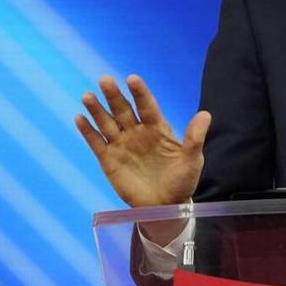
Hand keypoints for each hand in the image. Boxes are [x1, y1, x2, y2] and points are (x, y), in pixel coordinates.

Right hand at [75, 74, 210, 208]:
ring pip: (107, 123)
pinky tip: (80, 118)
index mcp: (157, 129)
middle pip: (123, 110)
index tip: (132, 78)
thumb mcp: (192, 159)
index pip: (147, 106)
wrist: (166, 206)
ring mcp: (122, 145)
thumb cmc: (182, 180)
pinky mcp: (109, 160)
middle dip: (114, 95)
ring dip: (97, 110)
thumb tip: (206, 114)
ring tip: (88, 96)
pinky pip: (96, 142)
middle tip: (105, 80)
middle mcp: (137, 133)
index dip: (140, 92)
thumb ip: (195, 137)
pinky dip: (87, 131)